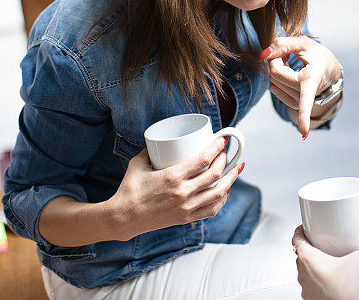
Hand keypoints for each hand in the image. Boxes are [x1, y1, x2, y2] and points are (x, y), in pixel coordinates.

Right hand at [108, 140, 241, 240]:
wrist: (123, 218)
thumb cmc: (129, 190)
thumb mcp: (139, 164)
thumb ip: (151, 151)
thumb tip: (161, 140)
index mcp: (172, 177)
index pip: (204, 160)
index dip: (217, 148)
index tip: (222, 141)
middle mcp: (182, 193)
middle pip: (215, 175)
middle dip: (225, 160)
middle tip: (225, 153)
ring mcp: (186, 207)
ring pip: (218, 194)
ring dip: (230, 180)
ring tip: (235, 170)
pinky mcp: (185, 218)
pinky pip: (211, 210)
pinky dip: (221, 199)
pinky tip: (224, 191)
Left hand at [260, 36, 341, 138]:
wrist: (328, 70)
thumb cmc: (317, 56)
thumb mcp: (304, 44)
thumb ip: (282, 45)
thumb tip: (263, 55)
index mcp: (312, 80)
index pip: (306, 99)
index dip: (304, 116)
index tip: (303, 134)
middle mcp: (305, 94)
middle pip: (276, 75)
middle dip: (276, 60)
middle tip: (286, 53)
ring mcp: (298, 101)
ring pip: (273, 81)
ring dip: (276, 68)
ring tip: (290, 62)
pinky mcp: (291, 103)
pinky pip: (273, 87)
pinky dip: (276, 76)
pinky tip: (287, 70)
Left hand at [292, 226, 358, 299]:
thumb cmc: (345, 291)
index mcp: (308, 259)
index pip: (296, 238)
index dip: (300, 230)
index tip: (306, 227)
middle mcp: (303, 273)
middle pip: (300, 254)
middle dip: (309, 247)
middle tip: (320, 242)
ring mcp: (305, 287)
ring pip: (304, 270)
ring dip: (312, 264)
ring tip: (326, 260)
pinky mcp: (310, 298)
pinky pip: (310, 284)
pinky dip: (316, 279)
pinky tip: (330, 279)